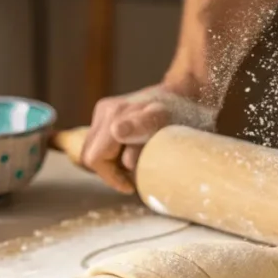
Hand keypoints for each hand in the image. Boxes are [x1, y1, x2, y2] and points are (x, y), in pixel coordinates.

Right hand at [81, 85, 214, 193]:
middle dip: (110, 172)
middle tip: (134, 178)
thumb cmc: (182, 112)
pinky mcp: (106, 114)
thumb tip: (117, 132)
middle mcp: (105, 110)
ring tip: (136, 164)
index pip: (96, 158)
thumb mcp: (167, 122)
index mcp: (115, 114)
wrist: (186, 91)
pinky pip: (98, 144)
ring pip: (92, 151)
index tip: (132, 185)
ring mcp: (103, 111)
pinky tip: (131, 153)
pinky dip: (111, 155)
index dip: (111, 177)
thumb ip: (141, 127)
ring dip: (111, 164)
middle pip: (90, 156)